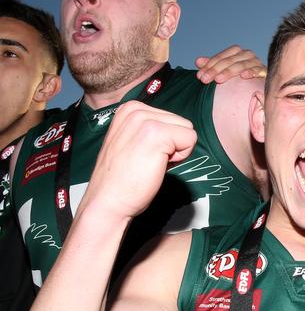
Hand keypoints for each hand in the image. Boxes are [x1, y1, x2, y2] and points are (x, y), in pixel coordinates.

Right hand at [80, 101, 196, 220]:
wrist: (107, 200)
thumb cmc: (123, 179)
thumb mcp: (133, 141)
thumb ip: (152, 131)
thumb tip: (178, 131)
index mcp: (130, 109)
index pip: (172, 119)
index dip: (166, 142)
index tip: (145, 155)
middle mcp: (136, 109)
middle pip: (182, 123)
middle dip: (173, 145)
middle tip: (148, 161)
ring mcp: (145, 120)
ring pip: (188, 130)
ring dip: (176, 151)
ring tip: (151, 163)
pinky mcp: (157, 134)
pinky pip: (190, 139)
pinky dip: (181, 157)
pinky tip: (157, 165)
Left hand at [195, 45, 266, 83]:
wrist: (258, 85)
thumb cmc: (238, 77)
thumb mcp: (223, 71)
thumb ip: (212, 65)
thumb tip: (198, 61)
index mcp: (236, 52)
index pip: (221, 57)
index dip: (209, 65)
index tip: (200, 76)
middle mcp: (247, 54)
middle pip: (229, 61)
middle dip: (215, 70)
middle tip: (205, 79)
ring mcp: (256, 62)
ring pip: (241, 65)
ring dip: (229, 72)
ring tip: (219, 79)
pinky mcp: (264, 71)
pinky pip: (258, 70)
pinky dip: (251, 72)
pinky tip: (243, 76)